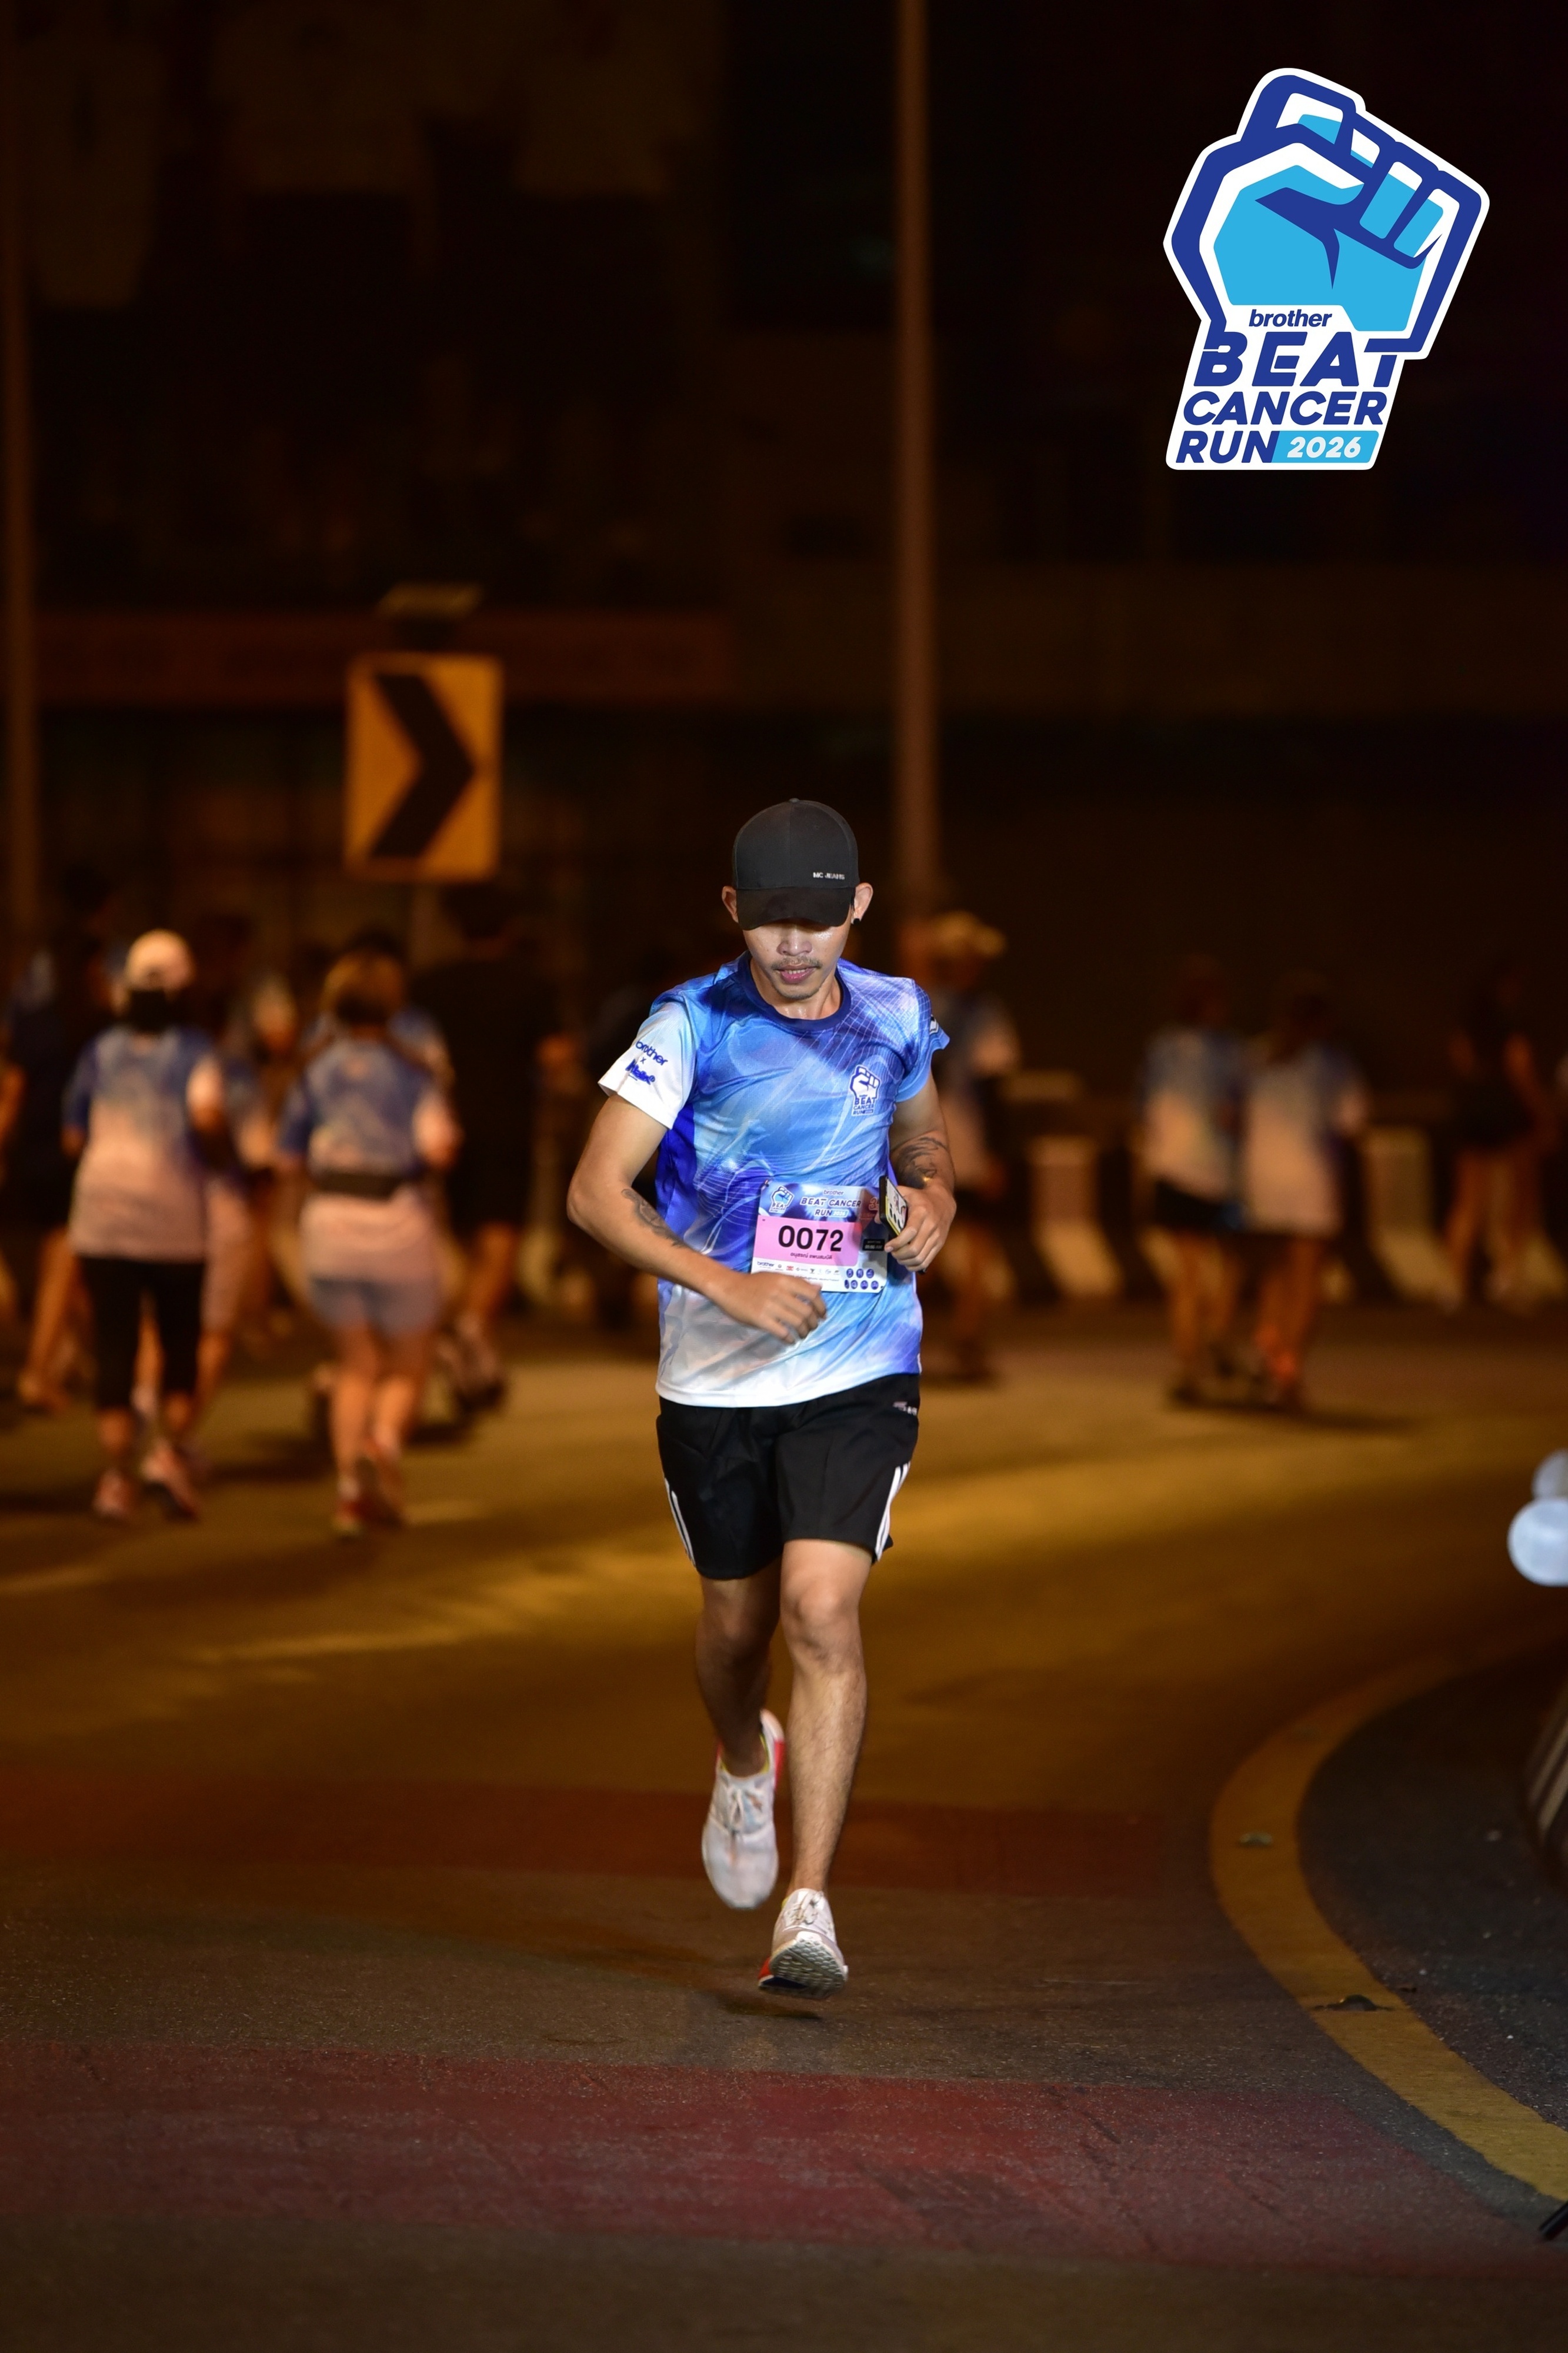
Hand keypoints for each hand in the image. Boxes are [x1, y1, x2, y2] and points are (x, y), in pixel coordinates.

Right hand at [707, 1266, 826, 1341]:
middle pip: (806, 1311)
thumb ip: (797, 1283)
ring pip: (797, 1322)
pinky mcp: (761, 1319)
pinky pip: (782, 1332)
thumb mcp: (776, 1277)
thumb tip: (819, 1289)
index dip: (821, 1306)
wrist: (728, 1288)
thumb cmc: (752, 1283)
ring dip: (804, 1332)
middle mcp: (779, 1292)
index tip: (823, 1315)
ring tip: (802, 1335)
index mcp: (784, 1280)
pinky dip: (790, 1339)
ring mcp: (770, 1306)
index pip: (811, 1294)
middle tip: (812, 1327)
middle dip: (813, 1322)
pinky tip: (790, 1340)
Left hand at [887, 1185, 953, 1273]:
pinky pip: (927, 1261)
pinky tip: (907, 1262)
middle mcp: (931, 1226)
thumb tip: (878, 1219)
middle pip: (914, 1249)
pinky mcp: (940, 1244)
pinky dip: (915, 1265)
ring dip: (906, 1261)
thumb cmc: (922, 1198)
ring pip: (920, 1258)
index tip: (887, 1247)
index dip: (897, 1242)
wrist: (944, 1201)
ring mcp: (937, 1237)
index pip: (910, 1232)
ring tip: (898, 1257)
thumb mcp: (906, 1193)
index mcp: (921, 1212)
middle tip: (892, 1252)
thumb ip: (890, 1202)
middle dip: (899, 1254)